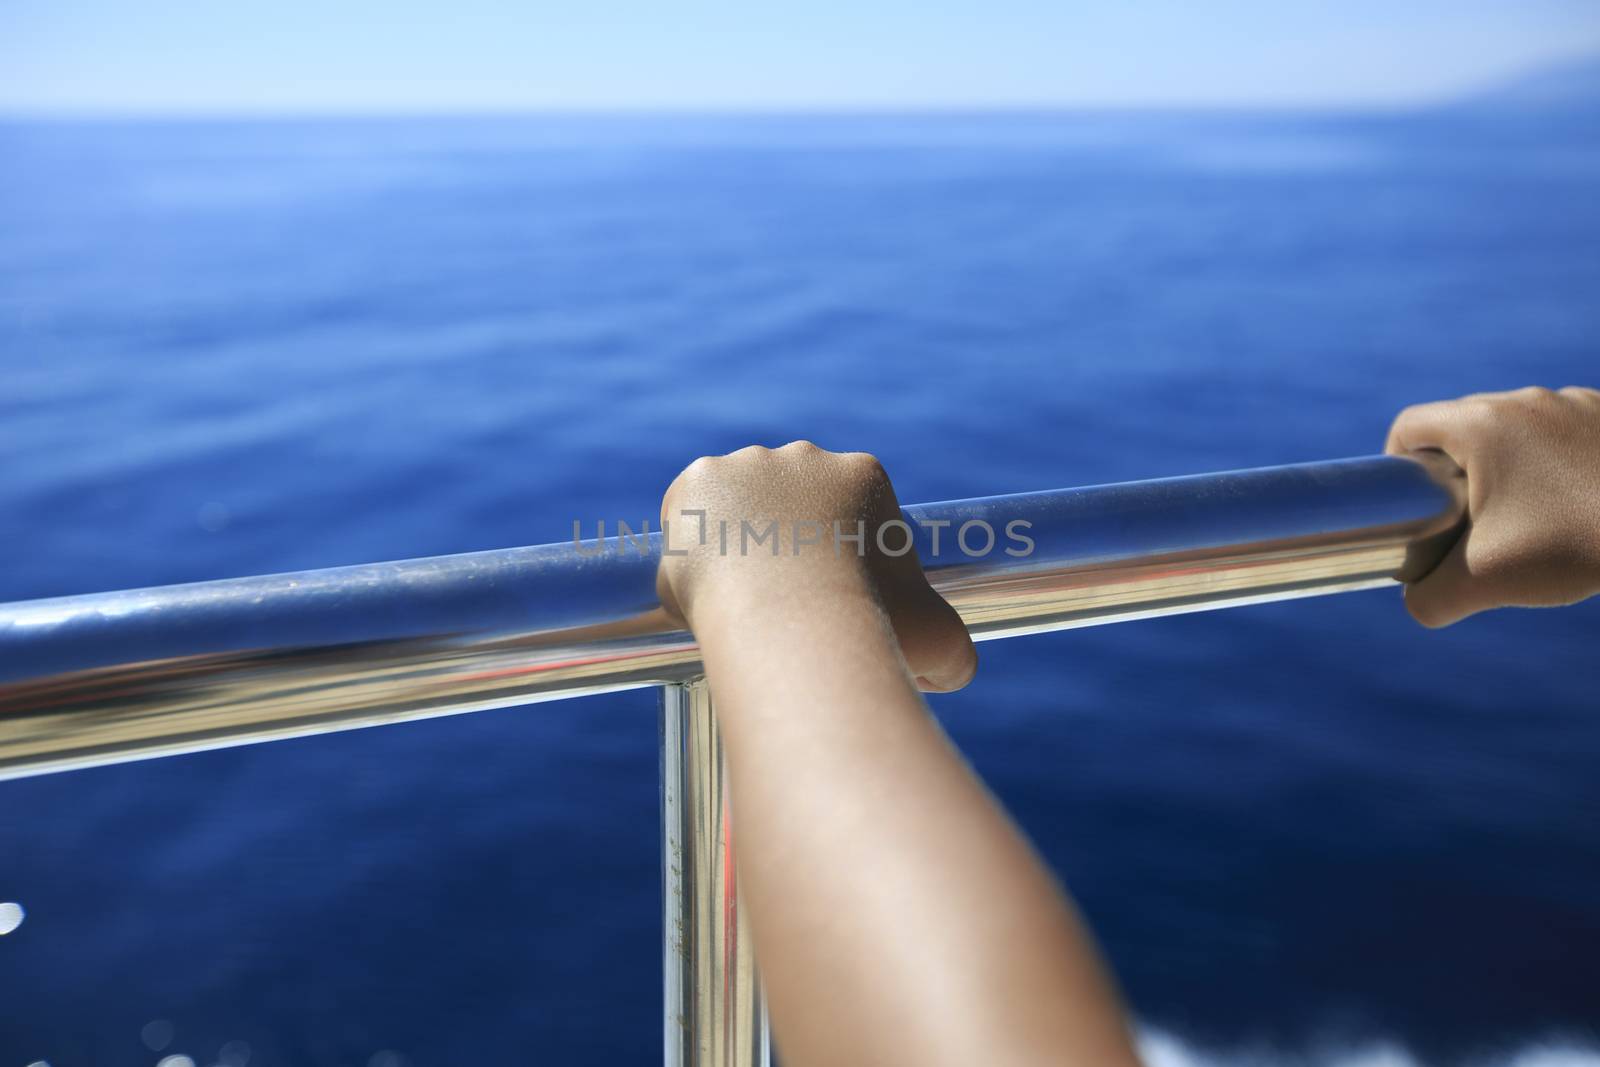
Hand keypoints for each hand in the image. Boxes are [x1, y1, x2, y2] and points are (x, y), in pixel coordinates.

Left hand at [657, 441, 976, 691]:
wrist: (795, 630)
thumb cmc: (873, 631)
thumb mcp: (942, 643)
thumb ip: (952, 651)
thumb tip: (952, 668)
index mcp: (864, 474)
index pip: (844, 508)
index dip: (836, 554)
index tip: (826, 593)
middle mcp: (805, 456)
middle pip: (787, 499)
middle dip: (785, 542)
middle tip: (780, 600)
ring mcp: (746, 464)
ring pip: (735, 505)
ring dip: (736, 540)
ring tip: (738, 597)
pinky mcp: (696, 483)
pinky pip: (688, 517)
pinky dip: (691, 549)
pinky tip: (701, 584)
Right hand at [1385, 386, 1599, 626]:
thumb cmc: (1573, 547)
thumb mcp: (1484, 583)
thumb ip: (1430, 599)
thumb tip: (1416, 603)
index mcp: (1482, 424)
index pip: (1409, 426)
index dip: (1397, 465)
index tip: (1413, 504)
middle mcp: (1526, 400)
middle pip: (1461, 424)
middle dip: (1452, 469)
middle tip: (1462, 519)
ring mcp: (1575, 402)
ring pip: (1515, 429)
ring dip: (1505, 464)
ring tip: (1522, 515)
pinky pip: (1561, 432)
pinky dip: (1552, 462)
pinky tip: (1567, 503)